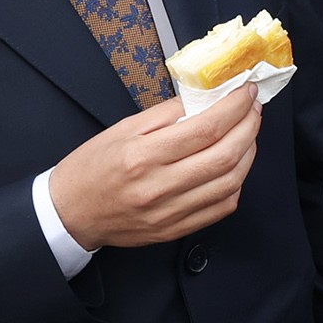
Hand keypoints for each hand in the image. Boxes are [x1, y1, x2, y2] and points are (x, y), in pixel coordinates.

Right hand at [47, 88, 262, 249]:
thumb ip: (168, 113)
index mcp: (142, 157)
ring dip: (248, 154)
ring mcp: (169, 213)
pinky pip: (221, 207)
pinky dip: (236, 183)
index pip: (205, 129)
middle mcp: (158, 187)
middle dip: (249, 127)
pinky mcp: (175, 230)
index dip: (235, 107)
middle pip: (224, 156)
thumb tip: (205, 98)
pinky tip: (234, 166)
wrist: (69, 213)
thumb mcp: (123, 129)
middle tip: (253, 109)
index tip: (247, 92)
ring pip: (229, 183)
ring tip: (247, 134)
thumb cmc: (92, 169)